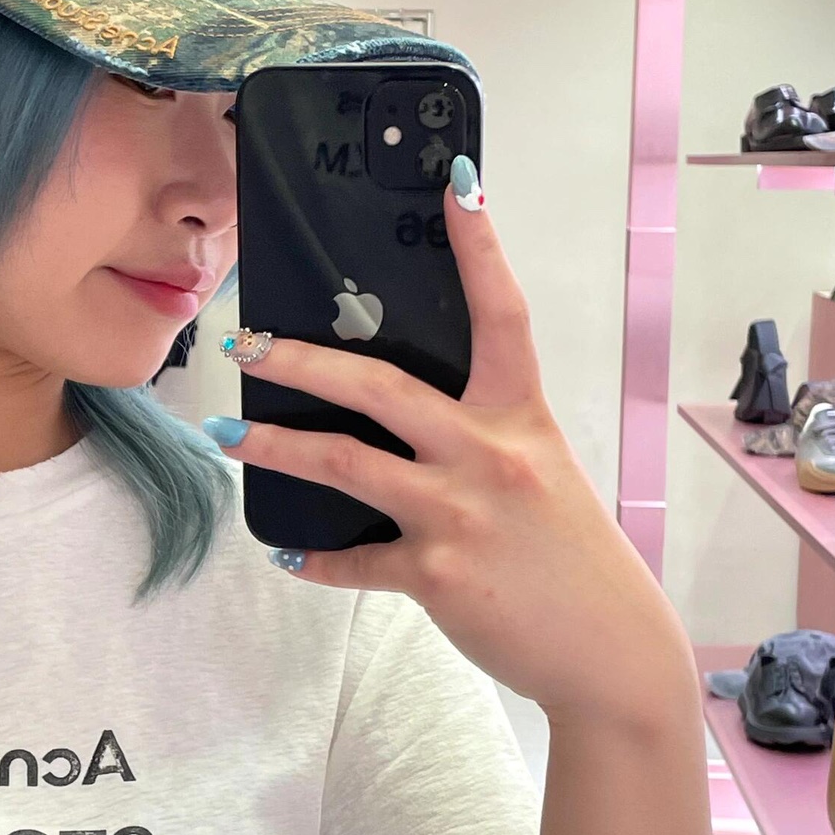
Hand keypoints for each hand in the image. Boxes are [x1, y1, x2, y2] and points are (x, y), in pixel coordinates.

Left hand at [214, 174, 694, 723]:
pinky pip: (354, 561)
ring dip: (275, 446)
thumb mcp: (542, 474)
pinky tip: (286, 551)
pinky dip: (316, 558)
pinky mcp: (435, 575)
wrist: (608, 652)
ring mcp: (458, 515)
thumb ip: (481, 438)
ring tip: (225, 434)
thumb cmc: (571, 556)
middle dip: (303, 360)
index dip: (481, 247)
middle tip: (246, 342)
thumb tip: (402, 413)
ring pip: (345, 464)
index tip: (458, 183)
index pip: (503, 315)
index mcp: (521, 418)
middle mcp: (488, 456)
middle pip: (382, 387)